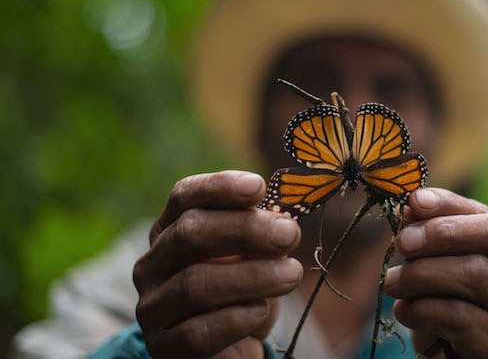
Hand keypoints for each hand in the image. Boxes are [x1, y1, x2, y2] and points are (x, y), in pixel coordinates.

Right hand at [133, 171, 302, 358]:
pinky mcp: (164, 347)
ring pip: (195, 283)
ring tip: (292, 274)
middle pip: (189, 233)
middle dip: (245, 230)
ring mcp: (153, 306)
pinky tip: (262, 310)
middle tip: (289, 233)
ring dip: (252, 276)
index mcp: (171, 230)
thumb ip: (263, 236)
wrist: (228, 350)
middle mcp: (153, 264)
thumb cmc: (242, 293)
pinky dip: (237, 318)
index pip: (184, 196)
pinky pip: (198, 331)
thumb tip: (283, 222)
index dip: (219, 188)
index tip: (258, 187)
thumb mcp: (255, 257)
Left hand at [384, 188, 487, 358]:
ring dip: (421, 274)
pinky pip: (457, 315)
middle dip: (442, 232)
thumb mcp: (440, 266)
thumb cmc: (449, 308)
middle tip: (402, 241)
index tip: (413, 202)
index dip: (451, 205)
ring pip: (474, 273)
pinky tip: (404, 311)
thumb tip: (411, 205)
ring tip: (392, 282)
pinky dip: (420, 309)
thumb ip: (431, 235)